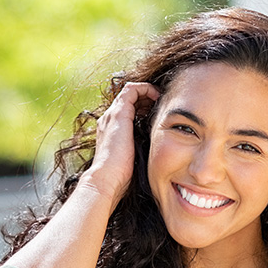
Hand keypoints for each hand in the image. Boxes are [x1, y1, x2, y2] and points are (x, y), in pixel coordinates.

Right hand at [80, 82, 159, 199]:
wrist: (106, 179)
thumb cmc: (121, 177)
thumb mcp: (133, 160)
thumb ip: (141, 152)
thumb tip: (159, 156)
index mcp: (111, 131)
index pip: (126, 111)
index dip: (143, 108)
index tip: (157, 114)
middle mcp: (109, 119)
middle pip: (128, 100)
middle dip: (145, 99)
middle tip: (161, 104)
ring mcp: (112, 115)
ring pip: (130, 92)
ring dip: (147, 92)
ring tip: (161, 98)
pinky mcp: (119, 113)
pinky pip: (132, 90)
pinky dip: (146, 89)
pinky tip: (158, 97)